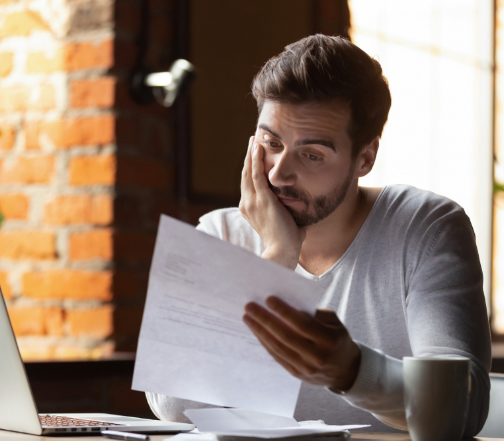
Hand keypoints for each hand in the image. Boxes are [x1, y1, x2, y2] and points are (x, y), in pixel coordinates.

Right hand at [239, 137, 305, 269]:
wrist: (282, 252)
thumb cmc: (287, 240)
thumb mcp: (284, 220)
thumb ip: (287, 210)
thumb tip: (299, 203)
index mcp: (249, 208)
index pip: (248, 183)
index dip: (250, 167)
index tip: (254, 155)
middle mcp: (247, 203)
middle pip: (245, 174)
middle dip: (249, 156)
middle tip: (252, 140)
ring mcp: (252, 201)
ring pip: (249, 171)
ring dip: (251, 153)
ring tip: (254, 139)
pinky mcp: (262, 199)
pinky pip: (256, 175)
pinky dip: (256, 160)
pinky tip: (258, 148)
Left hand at [243, 296, 360, 391]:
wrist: (345, 370)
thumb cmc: (337, 338)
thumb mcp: (334, 322)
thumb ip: (315, 313)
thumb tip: (288, 303)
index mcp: (329, 340)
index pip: (302, 324)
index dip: (284, 311)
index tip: (268, 299)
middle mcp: (317, 356)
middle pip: (286, 336)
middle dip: (265, 320)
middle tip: (250, 307)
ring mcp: (306, 368)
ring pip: (278, 347)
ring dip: (260, 331)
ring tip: (247, 317)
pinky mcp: (296, 374)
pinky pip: (277, 356)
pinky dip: (265, 343)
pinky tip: (256, 331)